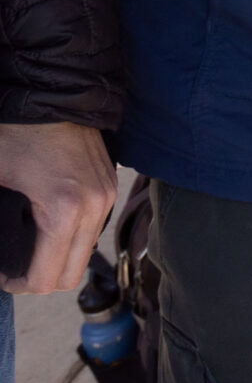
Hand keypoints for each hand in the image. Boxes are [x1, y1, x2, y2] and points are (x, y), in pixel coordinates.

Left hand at [0, 122, 116, 292]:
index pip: (47, 276)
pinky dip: (73, 239)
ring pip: (85, 253)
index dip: (19, 286)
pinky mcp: (110, 186)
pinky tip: (50, 228)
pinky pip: (94, 229)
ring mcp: (107, 195)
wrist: (52, 95)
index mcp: (64, 210)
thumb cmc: (16, 135)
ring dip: (59, 260)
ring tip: (31, 250)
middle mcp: (94, 207)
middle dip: (40, 280)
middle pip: (71, 274)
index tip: (3, 280)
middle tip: (15, 273)